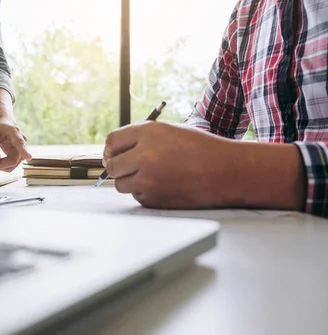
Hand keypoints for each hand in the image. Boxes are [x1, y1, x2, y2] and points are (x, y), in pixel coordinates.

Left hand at [0, 118, 31, 171]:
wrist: (4, 125)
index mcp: (14, 132)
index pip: (20, 142)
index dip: (24, 151)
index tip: (29, 157)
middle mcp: (22, 142)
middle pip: (13, 160)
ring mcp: (22, 151)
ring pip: (12, 165)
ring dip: (0, 166)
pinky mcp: (19, 156)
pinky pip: (11, 165)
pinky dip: (2, 166)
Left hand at [103, 121, 236, 208]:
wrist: (226, 172)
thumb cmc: (201, 149)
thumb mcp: (169, 132)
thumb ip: (141, 139)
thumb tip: (115, 152)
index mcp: (148, 133)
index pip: (112, 141)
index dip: (111, 149)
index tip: (113, 154)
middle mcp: (144, 155)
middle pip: (112, 166)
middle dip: (117, 167)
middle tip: (126, 167)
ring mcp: (147, 179)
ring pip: (120, 184)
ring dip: (129, 181)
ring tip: (150, 175)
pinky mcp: (153, 198)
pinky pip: (136, 196)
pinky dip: (144, 192)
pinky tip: (163, 185)